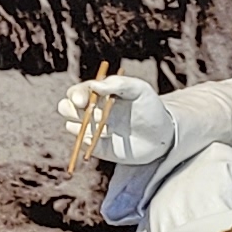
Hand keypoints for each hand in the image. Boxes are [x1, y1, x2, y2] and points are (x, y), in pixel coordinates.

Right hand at [56, 74, 174, 166]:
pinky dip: (88, 142)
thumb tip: (94, 85)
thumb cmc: (150, 107)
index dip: (75, 94)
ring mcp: (94, 130)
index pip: (78, 91)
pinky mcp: (99, 148)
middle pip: (66, 107)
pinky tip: (105, 139)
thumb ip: (118, 84)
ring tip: (100, 125)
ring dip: (78, 125)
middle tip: (78, 110)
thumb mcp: (139, 90)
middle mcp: (92, 111)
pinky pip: (84, 145)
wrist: (164, 135)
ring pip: (71, 126)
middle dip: (68, 108)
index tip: (81, 100)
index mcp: (99, 94)